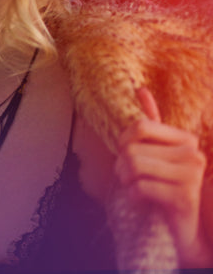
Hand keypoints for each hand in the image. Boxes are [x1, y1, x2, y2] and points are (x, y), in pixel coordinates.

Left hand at [116, 88, 210, 266]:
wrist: (180, 227)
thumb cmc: (162, 185)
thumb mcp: (155, 152)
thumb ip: (151, 122)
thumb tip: (140, 88)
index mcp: (185, 139)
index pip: (140, 125)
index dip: (124, 141)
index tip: (126, 154)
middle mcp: (193, 153)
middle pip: (133, 148)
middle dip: (122, 165)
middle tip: (129, 177)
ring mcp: (192, 175)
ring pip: (134, 165)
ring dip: (126, 179)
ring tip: (134, 186)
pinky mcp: (183, 196)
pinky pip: (140, 187)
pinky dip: (133, 195)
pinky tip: (142, 199)